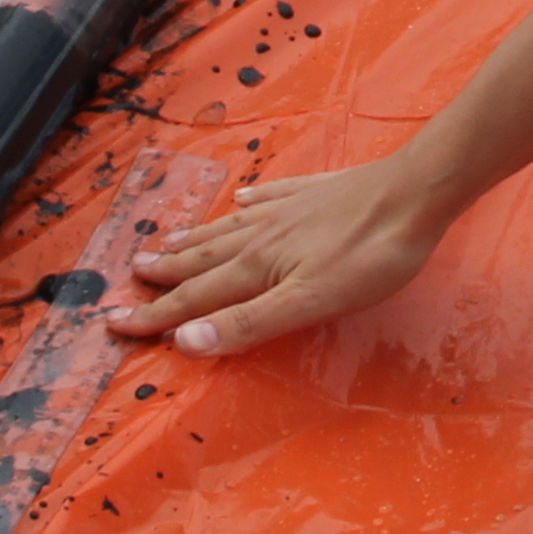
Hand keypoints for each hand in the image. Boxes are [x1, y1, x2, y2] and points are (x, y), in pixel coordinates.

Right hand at [97, 156, 451, 356]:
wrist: (416, 192)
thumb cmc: (371, 255)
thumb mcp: (310, 302)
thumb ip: (248, 323)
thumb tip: (184, 341)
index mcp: (256, 265)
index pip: (195, 298)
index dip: (156, 315)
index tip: (115, 323)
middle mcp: (261, 233)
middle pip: (202, 259)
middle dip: (164, 274)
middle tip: (128, 276)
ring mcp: (288, 208)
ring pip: (228, 227)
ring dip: (194, 240)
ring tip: (167, 243)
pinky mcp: (316, 193)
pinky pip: (271, 197)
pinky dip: (249, 202)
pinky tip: (245, 199)